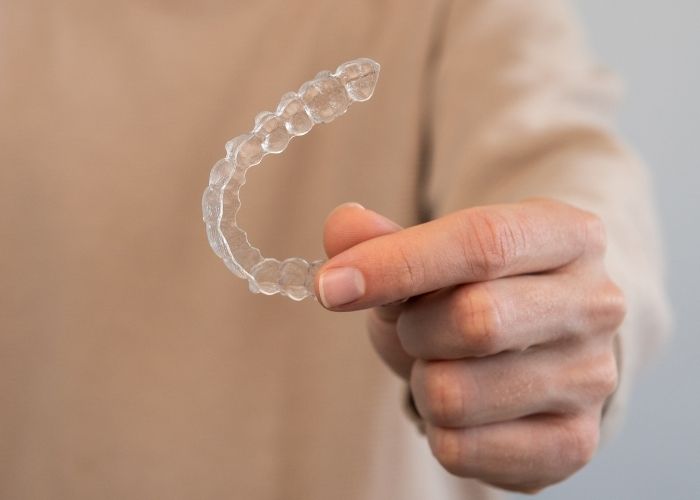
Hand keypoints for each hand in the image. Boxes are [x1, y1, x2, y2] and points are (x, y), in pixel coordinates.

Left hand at [316, 199, 624, 492]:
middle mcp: (595, 304)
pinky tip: (463, 406)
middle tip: (415, 326)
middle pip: (474, 321)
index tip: (331, 286)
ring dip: (423, 382)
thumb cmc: (477, 288)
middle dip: (414, 329)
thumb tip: (341, 229)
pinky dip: (437, 428)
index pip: (481, 243)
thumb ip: (383, 238)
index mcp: (567, 235)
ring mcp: (592, 379)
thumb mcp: (433, 253)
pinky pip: (461, 450)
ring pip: (455, 394)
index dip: (397, 265)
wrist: (536, 342)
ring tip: (445, 365)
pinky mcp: (573, 442)